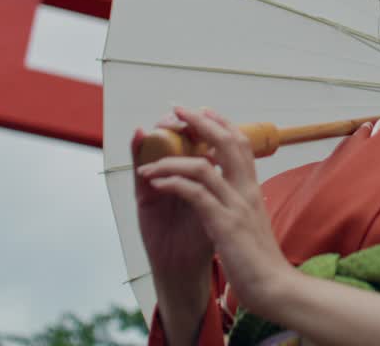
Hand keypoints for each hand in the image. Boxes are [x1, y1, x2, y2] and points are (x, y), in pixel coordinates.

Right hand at [132, 117, 212, 284]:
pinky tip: (139, 136)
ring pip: (155, 151)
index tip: (210, 110)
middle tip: (185, 110)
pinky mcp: (144, 198)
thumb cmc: (204, 238)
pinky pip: (138, 171)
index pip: (197, 143)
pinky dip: (136, 151)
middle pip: (174, 141)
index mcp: (196, 177)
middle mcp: (175, 176)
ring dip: (159, 131)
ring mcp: (158, 184)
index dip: (203, 126)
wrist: (185, 269)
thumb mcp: (221, 205)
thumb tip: (242, 153)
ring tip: (166, 118)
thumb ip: (225, 180)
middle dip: (180, 123)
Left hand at [135, 106, 293, 314]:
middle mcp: (246, 192)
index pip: (241, 145)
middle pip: (227, 143)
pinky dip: (173, 183)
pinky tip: (156, 183)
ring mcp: (236, 206)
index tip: (204, 110)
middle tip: (177, 110)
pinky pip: (195, 194)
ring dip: (172, 159)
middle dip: (200, 122)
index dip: (223, 124)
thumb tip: (241, 198)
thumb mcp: (252, 225)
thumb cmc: (261, 261)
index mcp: (252, 191)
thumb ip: (245, 207)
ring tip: (148, 162)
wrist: (274, 288)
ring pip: (204, 166)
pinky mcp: (223, 225)